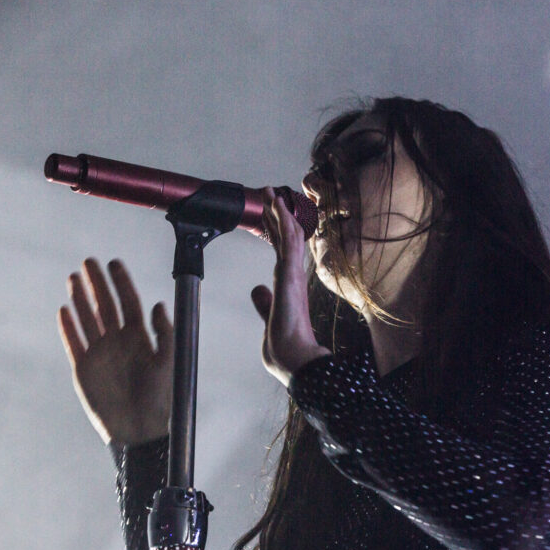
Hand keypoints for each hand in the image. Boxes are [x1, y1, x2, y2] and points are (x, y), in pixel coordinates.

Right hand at [58, 258, 172, 444]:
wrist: (140, 429)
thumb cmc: (161, 398)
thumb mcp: (170, 362)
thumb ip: (165, 333)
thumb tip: (158, 304)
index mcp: (141, 337)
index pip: (129, 302)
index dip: (122, 283)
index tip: (114, 264)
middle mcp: (119, 341)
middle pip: (106, 305)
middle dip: (98, 283)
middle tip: (89, 261)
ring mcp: (101, 354)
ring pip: (88, 320)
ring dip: (80, 299)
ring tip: (73, 278)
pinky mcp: (84, 369)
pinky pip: (74, 343)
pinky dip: (68, 327)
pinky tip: (63, 310)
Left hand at [251, 188, 330, 386]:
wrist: (292, 357)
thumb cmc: (284, 344)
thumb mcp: (269, 316)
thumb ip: (263, 302)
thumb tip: (257, 290)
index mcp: (287, 284)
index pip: (281, 250)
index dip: (276, 230)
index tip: (272, 214)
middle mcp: (292, 275)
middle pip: (285, 237)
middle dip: (277, 215)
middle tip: (271, 193)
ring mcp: (292, 273)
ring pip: (288, 234)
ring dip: (279, 212)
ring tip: (272, 192)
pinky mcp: (290, 274)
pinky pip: (287, 242)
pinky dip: (283, 221)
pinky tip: (278, 205)